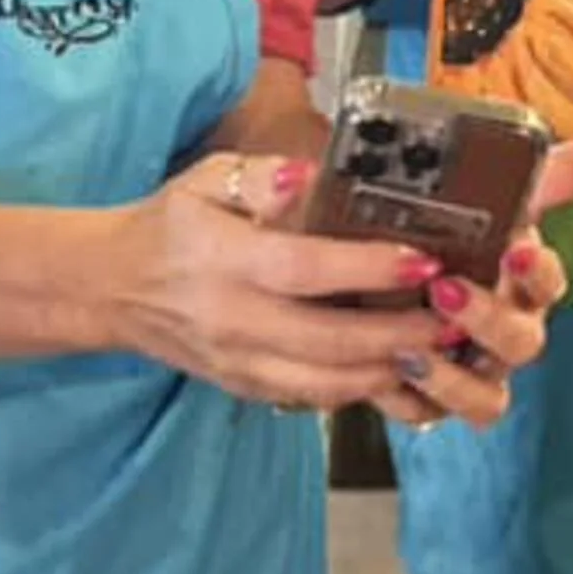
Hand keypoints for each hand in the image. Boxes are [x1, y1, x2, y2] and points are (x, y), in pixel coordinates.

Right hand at [133, 131, 572, 434]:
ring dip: (391, 369)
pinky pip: (314, 396)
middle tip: (460, 315)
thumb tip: (310, 178)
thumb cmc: (171, 224)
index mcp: (225, 259)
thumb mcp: (206, 179)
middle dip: (402, 334)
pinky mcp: (248, 389)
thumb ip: (262, 177)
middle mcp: (234, 320)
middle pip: (330, 341)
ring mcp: (241, 364)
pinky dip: (363, 387)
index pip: (306, 270)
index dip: (369, 270)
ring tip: (443, 345)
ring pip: (328, 383)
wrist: (112, 289)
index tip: (425, 261)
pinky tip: (401, 366)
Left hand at [374, 130, 572, 426]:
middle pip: (522, 343)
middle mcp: (507, 333)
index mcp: (523, 284)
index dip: (538, 271)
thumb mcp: (485, 202)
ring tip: (411, 347)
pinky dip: (416, 398)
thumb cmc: (450, 239)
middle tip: (446, 289)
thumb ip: (542, 177)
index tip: (516, 248)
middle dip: (487, 319)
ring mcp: (476, 372)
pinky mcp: (437, 401)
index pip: (549, 282)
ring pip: (488, 396)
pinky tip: (390, 373)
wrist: (381, 275)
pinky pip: (435, 417)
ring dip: (453, 377)